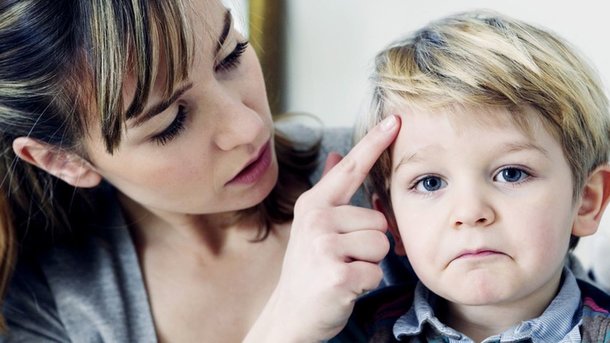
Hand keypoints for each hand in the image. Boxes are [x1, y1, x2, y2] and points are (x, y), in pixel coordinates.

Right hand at [244, 115, 400, 341]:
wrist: (290, 314)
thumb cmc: (308, 269)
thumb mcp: (313, 225)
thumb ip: (330, 191)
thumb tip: (337, 153)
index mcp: (314, 205)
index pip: (351, 168)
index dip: (375, 142)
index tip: (397, 119)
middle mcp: (317, 220)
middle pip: (378, 220)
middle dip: (370, 244)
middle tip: (343, 258)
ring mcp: (324, 246)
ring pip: (382, 244)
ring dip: (369, 263)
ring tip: (343, 270)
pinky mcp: (337, 274)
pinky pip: (376, 271)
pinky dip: (366, 284)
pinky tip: (344, 287)